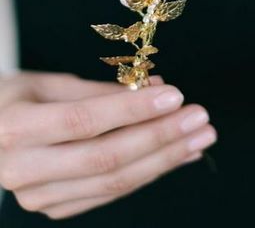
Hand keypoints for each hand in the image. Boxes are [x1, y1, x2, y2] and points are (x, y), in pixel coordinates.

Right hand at [0, 71, 215, 218]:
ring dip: (164, 159)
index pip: (84, 120)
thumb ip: (102, 90)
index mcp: (15, 127)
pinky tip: (177, 155)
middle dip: (160, 138)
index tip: (175, 96)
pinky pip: (109, 194)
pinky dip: (148, 173)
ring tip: (199, 138)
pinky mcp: (54, 208)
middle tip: (200, 120)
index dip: (132, 110)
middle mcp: (22, 168)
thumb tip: (156, 89)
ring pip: (113, 182)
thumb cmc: (19, 99)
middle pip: (105, 158)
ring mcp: (38, 196)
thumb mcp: (51, 83)